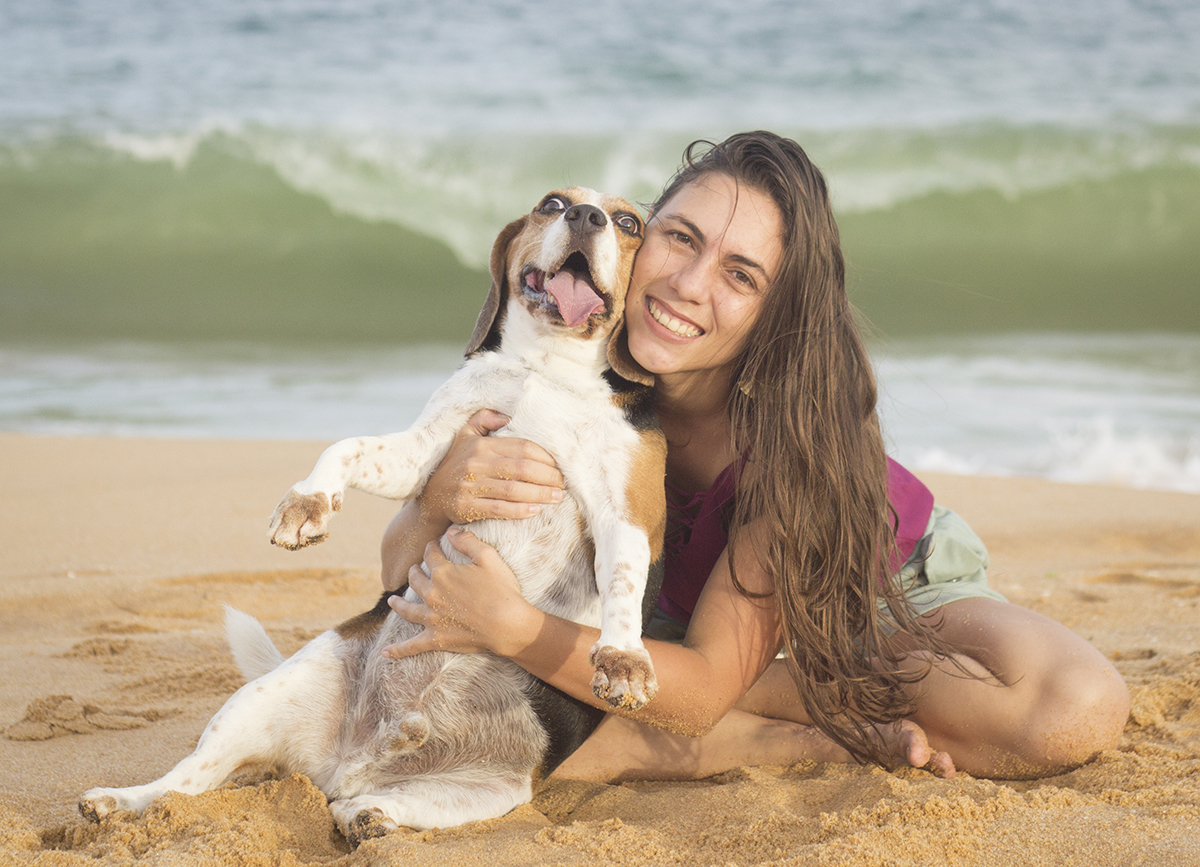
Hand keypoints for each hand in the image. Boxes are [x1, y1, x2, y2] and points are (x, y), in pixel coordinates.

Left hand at [383, 528, 536, 658]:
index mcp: (443, 573)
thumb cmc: (502, 590)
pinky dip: (397, 650)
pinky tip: (385, 652)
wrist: (507, 625)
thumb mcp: (488, 557)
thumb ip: (467, 541)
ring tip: (392, 600)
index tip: (434, 545)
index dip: (432, 547)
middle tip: (415, 569)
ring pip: (407, 609)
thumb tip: (451, 531)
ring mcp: (431, 618)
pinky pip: (411, 646)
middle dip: (414, 571)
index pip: (431, 555)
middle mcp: (432, 594)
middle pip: (416, 580)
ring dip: (398, 604)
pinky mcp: (436, 638)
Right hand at [419, 409, 562, 523]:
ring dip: (539, 494)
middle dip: (547, 477)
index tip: (559, 466)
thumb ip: (483, 419)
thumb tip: (506, 415)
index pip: (522, 447)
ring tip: (556, 497)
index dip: (545, 457)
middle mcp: (475, 463)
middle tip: (562, 484)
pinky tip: (535, 510)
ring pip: (513, 490)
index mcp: (481, 444)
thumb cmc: (456, 464)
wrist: (430, 497)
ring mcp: (469, 486)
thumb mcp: (465, 435)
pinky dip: (519, 510)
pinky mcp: (465, 507)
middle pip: (521, 469)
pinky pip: (498, 509)